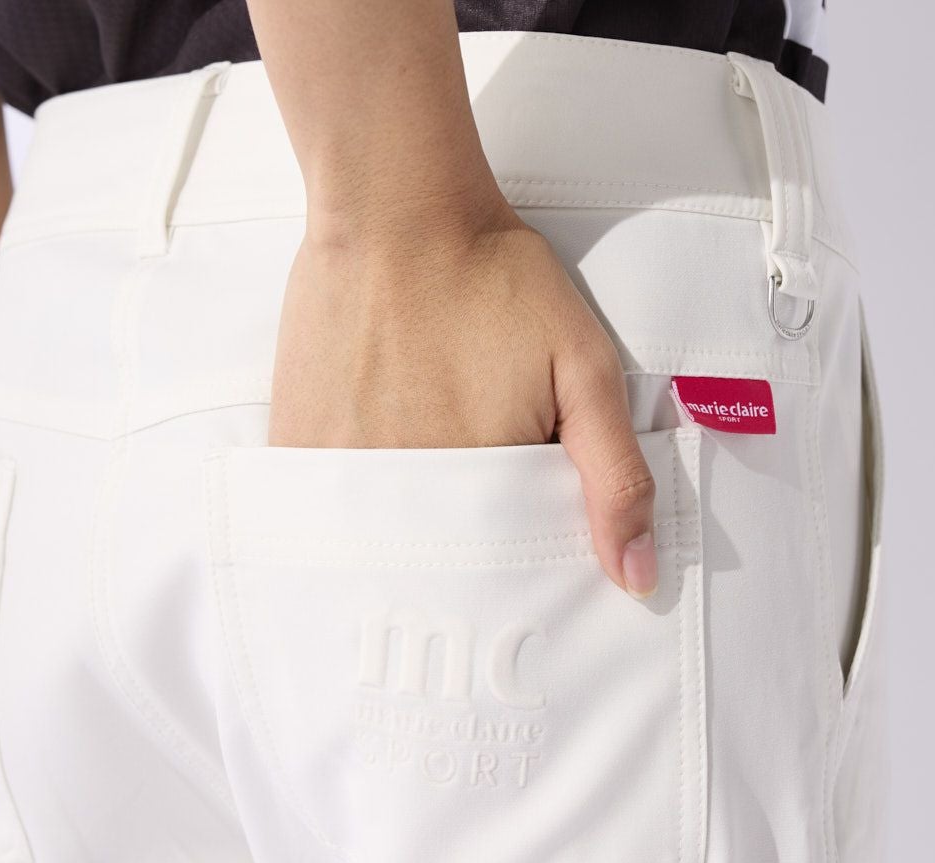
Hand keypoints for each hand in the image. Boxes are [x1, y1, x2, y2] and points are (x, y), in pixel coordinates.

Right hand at [267, 209, 657, 598]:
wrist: (397, 214)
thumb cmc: (495, 282)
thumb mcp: (585, 370)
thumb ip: (616, 477)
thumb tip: (636, 577)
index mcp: (480, 492)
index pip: (504, 569)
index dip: (519, 553)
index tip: (520, 518)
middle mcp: (405, 501)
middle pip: (441, 563)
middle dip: (464, 543)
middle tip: (465, 453)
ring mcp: (343, 478)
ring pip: (382, 542)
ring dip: (405, 523)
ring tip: (420, 444)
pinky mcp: (298, 449)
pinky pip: (327, 511)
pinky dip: (351, 502)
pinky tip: (371, 454)